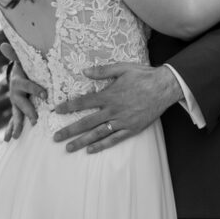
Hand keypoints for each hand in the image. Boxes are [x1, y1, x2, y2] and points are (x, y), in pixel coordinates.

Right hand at [0, 42, 46, 140]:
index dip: (36, 90)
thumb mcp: (22, 60)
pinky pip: (13, 120)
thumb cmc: (24, 68)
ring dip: (16, 125)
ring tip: (16, 136)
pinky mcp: (16, 110)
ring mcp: (15, 104)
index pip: (28, 86)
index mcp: (19, 82)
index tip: (46, 96)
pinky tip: (8, 139)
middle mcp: (15, 94)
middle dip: (28, 112)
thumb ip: (15, 53)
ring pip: (16, 115)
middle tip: (35, 120)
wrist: (17, 76)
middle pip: (22, 104)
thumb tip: (2, 44)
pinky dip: (10, 130)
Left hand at [52, 63, 180, 153]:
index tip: (56, 111)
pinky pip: (114, 140)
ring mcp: (122, 121)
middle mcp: (113, 110)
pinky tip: (91, 150)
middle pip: (86, 122)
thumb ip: (102, 71)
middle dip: (69, 130)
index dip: (68, 106)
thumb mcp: (122, 68)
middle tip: (55, 138)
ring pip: (98, 134)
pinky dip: (102, 145)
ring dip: (82, 142)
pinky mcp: (131, 129)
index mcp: (109, 95)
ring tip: (69, 148)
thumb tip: (84, 71)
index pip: (83, 102)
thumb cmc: (143, 75)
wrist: (164, 87)